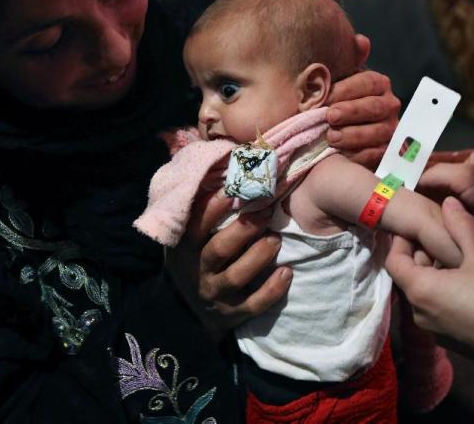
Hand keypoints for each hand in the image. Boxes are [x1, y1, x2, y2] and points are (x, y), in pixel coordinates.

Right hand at [165, 182, 291, 337]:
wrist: (185, 311)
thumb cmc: (195, 256)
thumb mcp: (187, 234)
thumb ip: (198, 205)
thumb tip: (221, 159)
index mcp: (186, 245)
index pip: (196, 223)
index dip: (214, 206)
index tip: (235, 189)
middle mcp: (197, 270)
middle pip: (218, 250)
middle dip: (243, 231)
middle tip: (265, 213)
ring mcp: (214, 294)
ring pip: (236, 277)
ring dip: (258, 257)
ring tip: (276, 240)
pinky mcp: (232, 314)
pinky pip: (252, 305)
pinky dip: (271, 291)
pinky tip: (287, 273)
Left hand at [326, 35, 399, 168]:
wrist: (337, 132)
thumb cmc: (336, 102)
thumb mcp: (338, 80)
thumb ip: (348, 61)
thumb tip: (361, 41)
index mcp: (379, 84)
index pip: (369, 82)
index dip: (348, 89)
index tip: (326, 97)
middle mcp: (390, 105)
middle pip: (375, 107)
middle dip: (352, 111)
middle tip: (330, 116)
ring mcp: (391, 130)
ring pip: (378, 132)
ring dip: (354, 135)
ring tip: (331, 137)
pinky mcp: (387, 153)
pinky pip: (377, 154)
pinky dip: (359, 155)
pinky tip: (341, 155)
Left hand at [387, 198, 473, 411]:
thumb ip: (461, 225)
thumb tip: (448, 202)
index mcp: (420, 290)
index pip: (394, 260)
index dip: (402, 240)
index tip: (419, 225)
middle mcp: (420, 313)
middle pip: (410, 276)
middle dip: (424, 253)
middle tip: (445, 235)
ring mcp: (436, 330)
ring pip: (426, 292)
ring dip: (437, 272)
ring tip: (461, 254)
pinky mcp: (453, 340)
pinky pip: (439, 308)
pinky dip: (447, 290)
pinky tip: (472, 280)